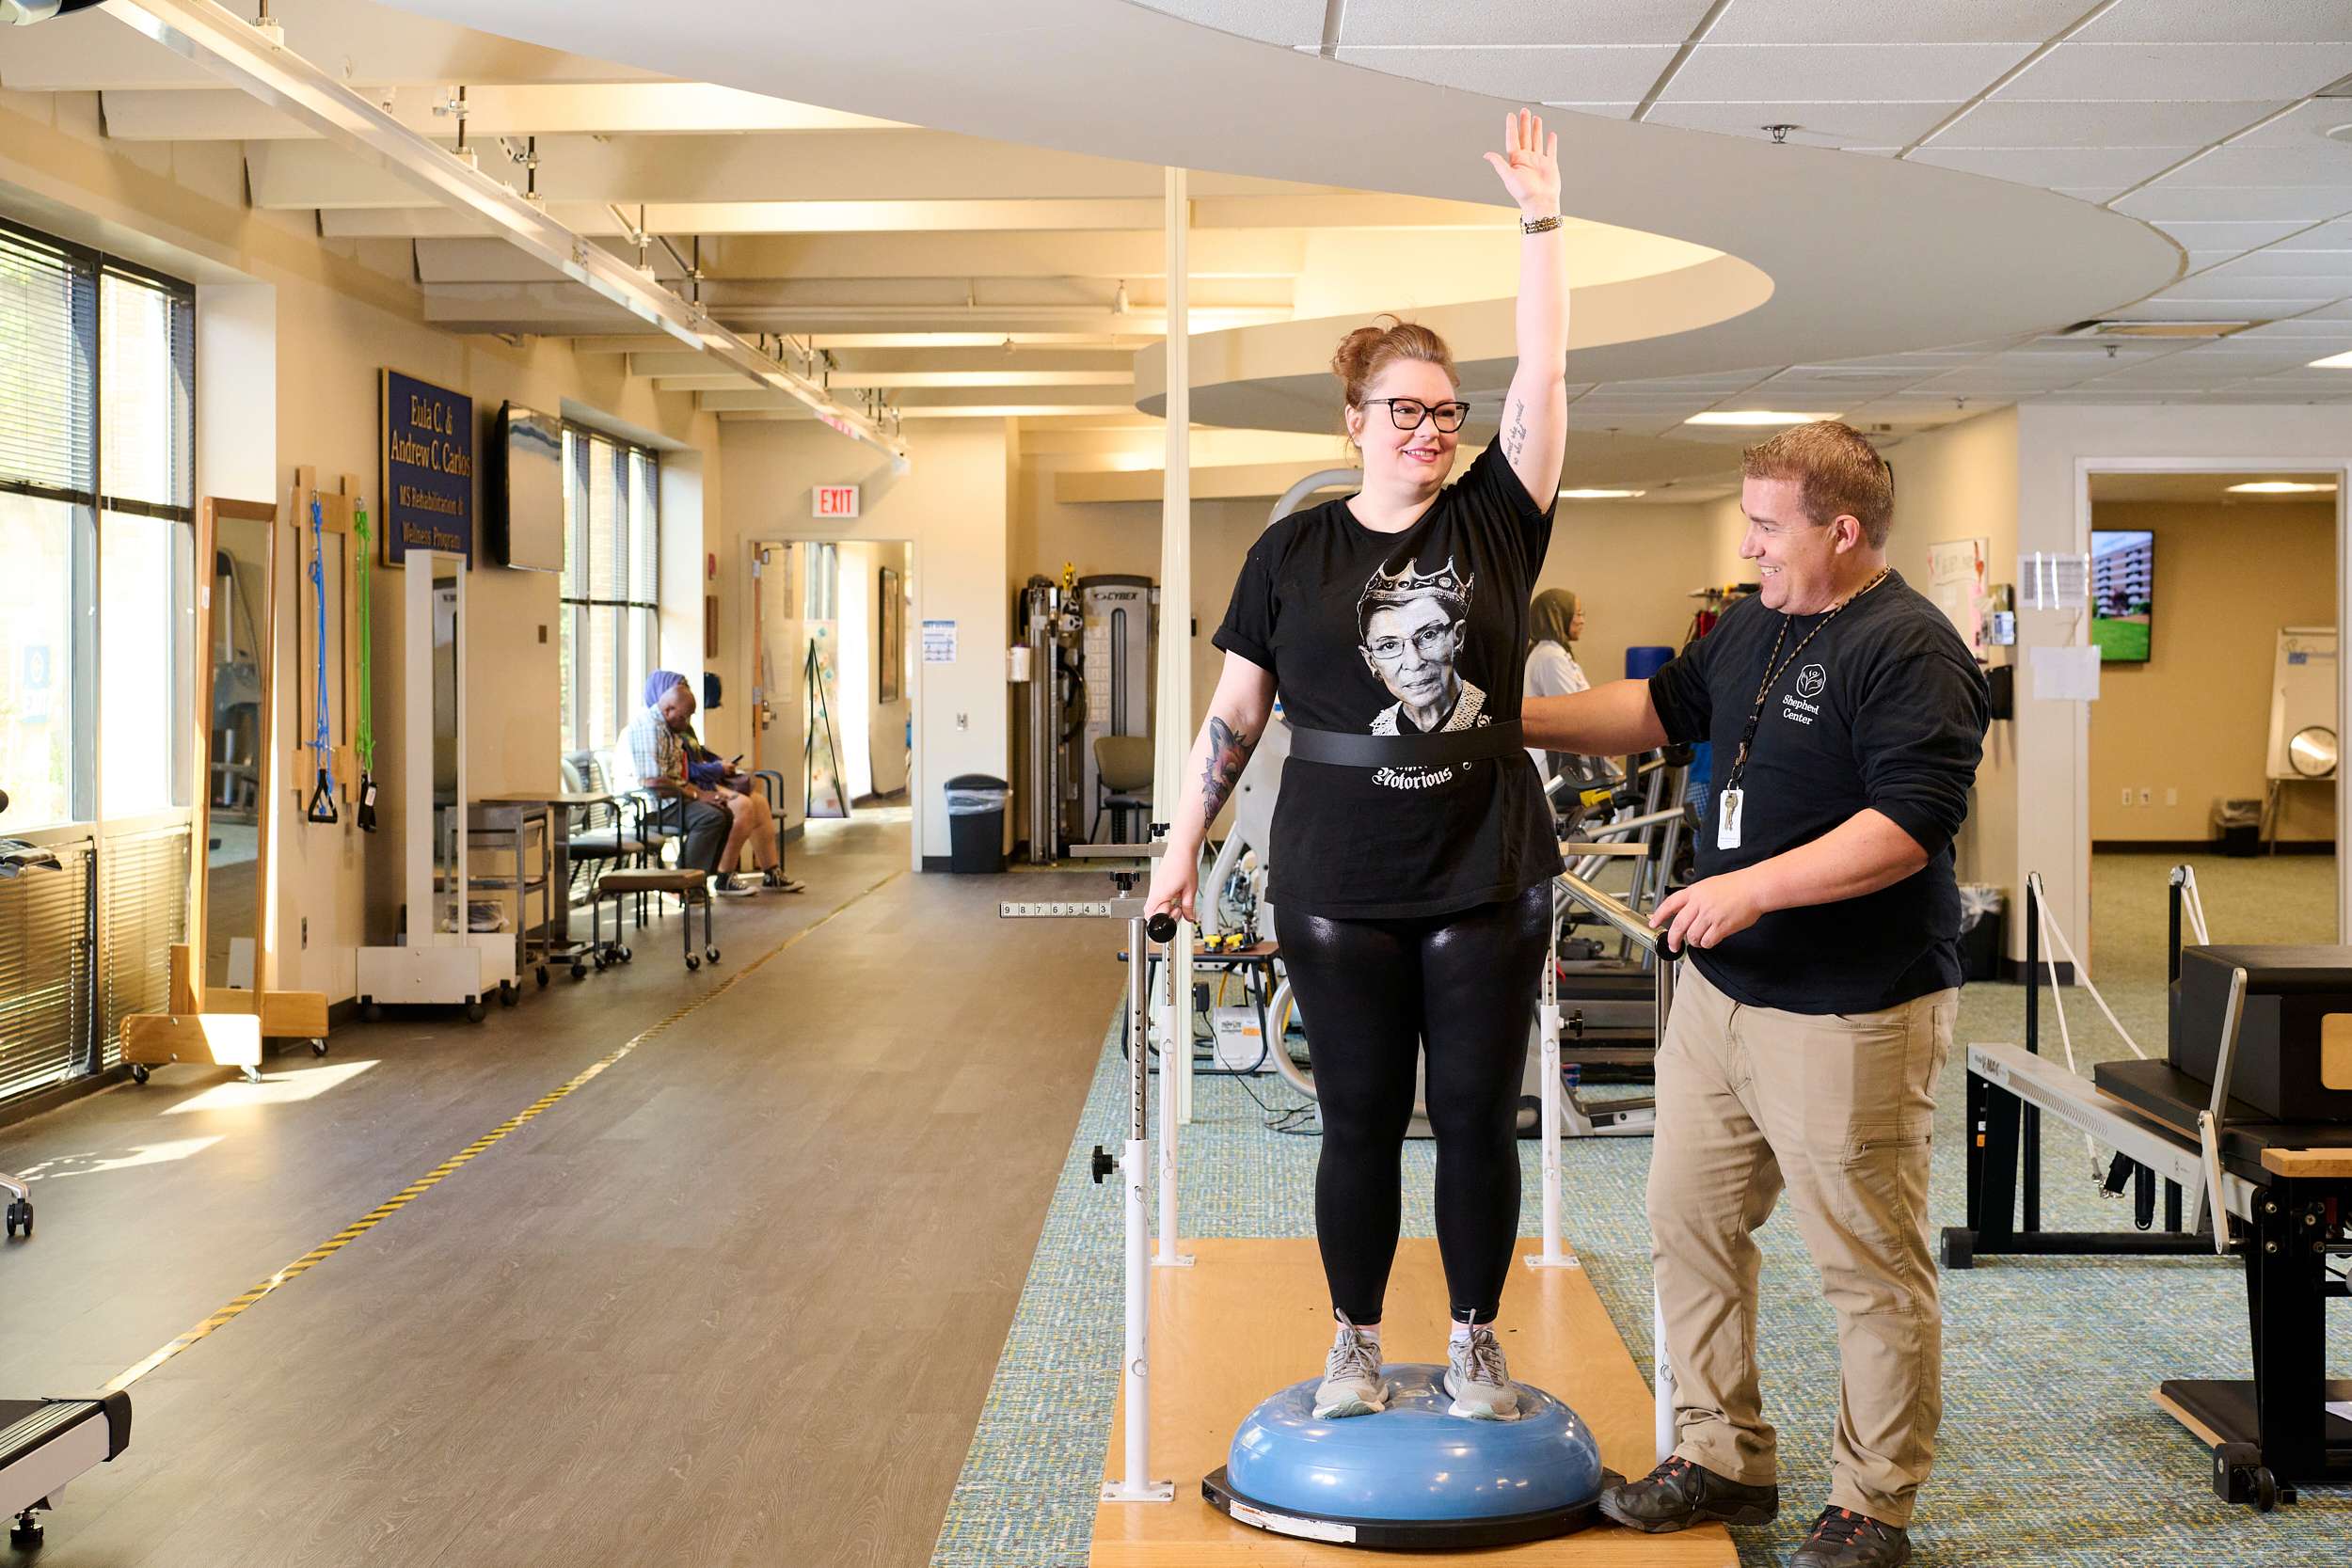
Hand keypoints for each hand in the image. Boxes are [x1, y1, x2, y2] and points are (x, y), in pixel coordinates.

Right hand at [1145, 852, 1199, 925]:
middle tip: (1178, 909)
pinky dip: (1164, 900)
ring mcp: (1154, 887)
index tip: (1177, 914)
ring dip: (1164, 908)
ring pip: (1153, 906)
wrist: (1181, 850)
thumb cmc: (1184, 865)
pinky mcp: (1156, 883)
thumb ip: (1189, 907)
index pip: (1152, 918)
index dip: (1166, 920)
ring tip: (1177, 900)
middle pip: (1150, 913)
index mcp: (1160, 895)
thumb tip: (1190, 917)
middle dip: (1164, 916)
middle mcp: (1153, 892)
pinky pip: (1156, 898)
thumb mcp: (1190, 890)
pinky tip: (1175, 894)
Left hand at [1483, 107, 1559, 216]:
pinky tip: (1551, 134)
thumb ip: (1499, 164)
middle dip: (1524, 123)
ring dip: (1536, 129)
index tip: (1510, 115)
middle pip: (1525, 137)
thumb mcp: (1508, 177)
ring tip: (1535, 118)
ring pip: (1537, 140)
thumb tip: (1486, 154)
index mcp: (1516, 160)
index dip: (1511, 127)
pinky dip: (1551, 142)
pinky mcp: (1550, 164)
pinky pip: (1551, 150)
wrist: (1541, 202)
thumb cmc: (1524, 193)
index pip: (1513, 139)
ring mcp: (1538, 161)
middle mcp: (1527, 159)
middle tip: (1524, 111)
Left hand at [1652, 871, 1766, 951]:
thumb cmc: (1736, 885)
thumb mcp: (1709, 885)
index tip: (1653, 923)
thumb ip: (1696, 898)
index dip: (1659, 915)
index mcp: (1694, 892)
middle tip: (1672, 945)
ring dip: (1693, 942)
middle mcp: (1699, 904)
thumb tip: (1687, 911)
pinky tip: (1710, 940)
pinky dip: (1706, 944)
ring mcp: (1710, 916)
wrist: (1754, 888)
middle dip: (1672, 939)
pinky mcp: (1721, 926)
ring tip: (1698, 940)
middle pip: (1678, 925)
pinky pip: (1707, 941)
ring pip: (1692, 936)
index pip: (1670, 904)